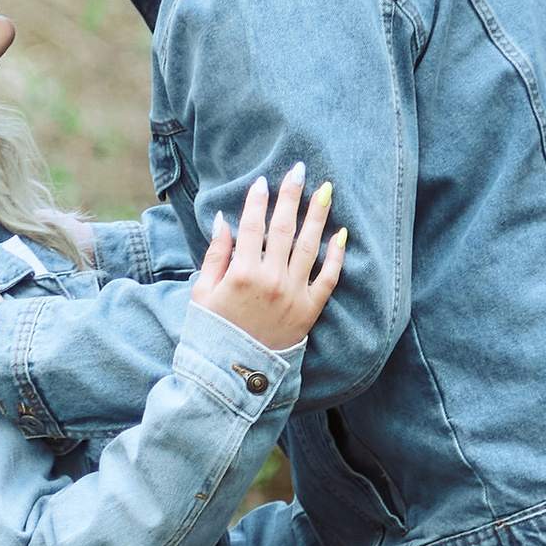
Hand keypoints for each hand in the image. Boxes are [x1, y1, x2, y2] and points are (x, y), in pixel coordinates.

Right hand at [190, 166, 346, 351]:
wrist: (232, 375)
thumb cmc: (212, 333)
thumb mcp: (202, 293)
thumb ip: (215, 255)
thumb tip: (223, 220)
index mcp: (242, 272)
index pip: (252, 226)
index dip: (257, 201)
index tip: (262, 181)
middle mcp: (271, 279)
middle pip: (284, 228)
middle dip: (291, 196)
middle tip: (300, 170)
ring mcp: (293, 294)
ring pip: (310, 246)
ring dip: (318, 216)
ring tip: (326, 191)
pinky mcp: (309, 311)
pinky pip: (328, 279)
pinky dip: (337, 257)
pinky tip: (342, 235)